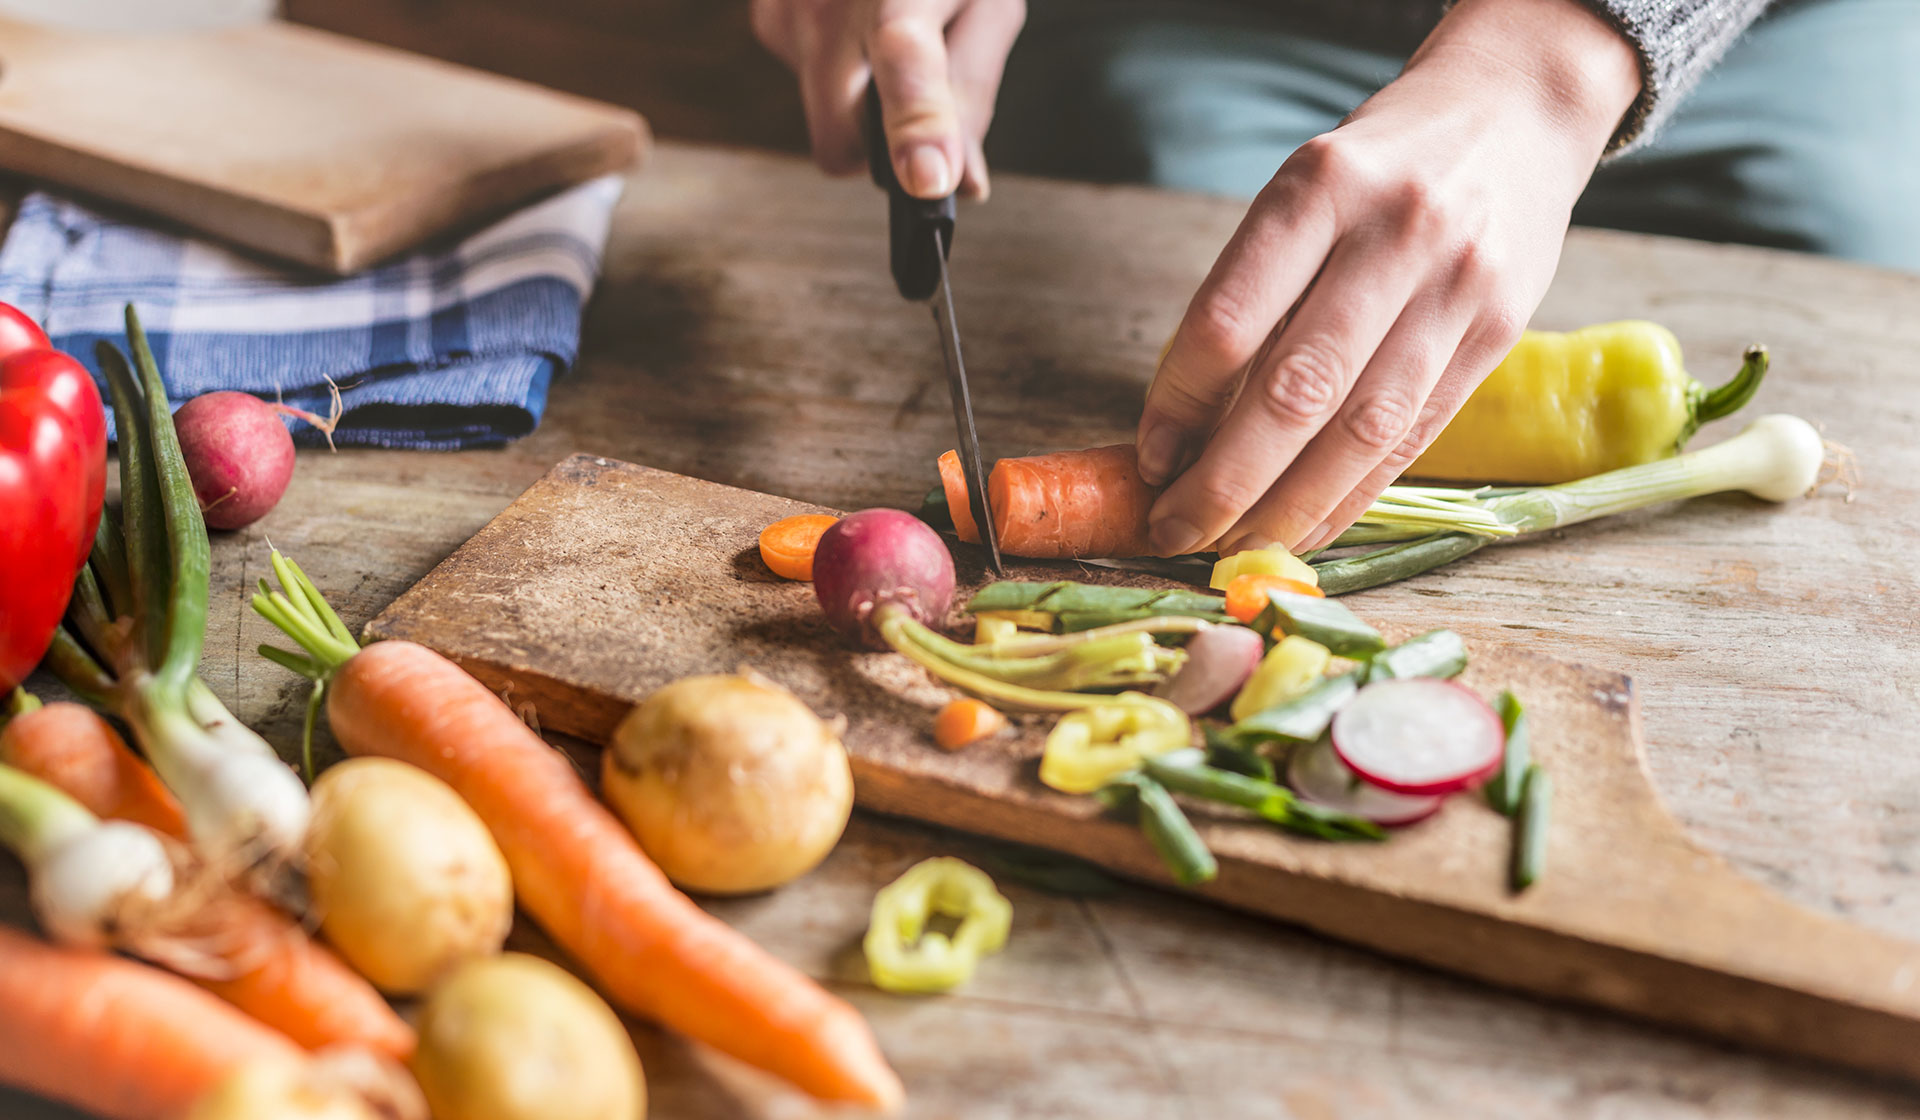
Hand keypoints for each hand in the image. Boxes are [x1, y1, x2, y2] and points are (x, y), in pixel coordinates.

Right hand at [751, 0, 1026, 199]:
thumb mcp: (988, 4)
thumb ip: (973, 94)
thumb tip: (961, 183)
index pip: (907, 59)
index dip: (918, 124)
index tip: (927, 178)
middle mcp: (831, 3)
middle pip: (839, 143)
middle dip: (879, 145)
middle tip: (921, 101)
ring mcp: (786, 11)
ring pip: (823, 117)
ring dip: (860, 97)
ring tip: (889, 28)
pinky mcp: (764, 17)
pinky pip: (807, 84)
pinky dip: (839, 69)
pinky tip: (856, 19)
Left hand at [1135, 0, 1641, 556]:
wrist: (1514, 112)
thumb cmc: (1378, 167)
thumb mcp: (1303, 192)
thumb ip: (1255, 294)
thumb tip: (1184, 429)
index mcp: (1320, 187)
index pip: (1229, 319)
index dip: (1178, 404)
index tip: (1149, 458)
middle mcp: (1394, 233)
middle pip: (1296, 389)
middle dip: (1225, 481)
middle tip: (1175, 529)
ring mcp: (1456, 285)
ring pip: (1362, 429)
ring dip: (1288, 507)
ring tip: (1233, 547)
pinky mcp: (1500, 332)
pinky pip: (1414, 438)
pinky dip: (1351, 496)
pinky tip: (1306, 528)